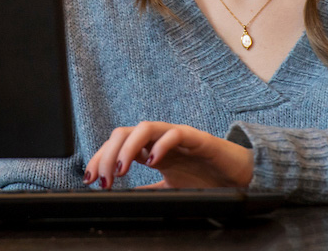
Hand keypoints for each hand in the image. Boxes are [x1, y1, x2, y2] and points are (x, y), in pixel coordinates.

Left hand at [83, 121, 252, 189]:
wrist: (238, 177)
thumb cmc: (205, 179)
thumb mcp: (168, 189)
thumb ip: (148, 191)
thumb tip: (124, 199)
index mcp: (150, 150)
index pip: (117, 146)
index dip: (99, 159)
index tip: (90, 179)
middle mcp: (159, 140)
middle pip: (124, 133)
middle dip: (107, 154)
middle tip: (103, 179)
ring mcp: (177, 136)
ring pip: (144, 128)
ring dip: (127, 148)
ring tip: (120, 170)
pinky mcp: (197, 138)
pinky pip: (175, 133)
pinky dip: (161, 144)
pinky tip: (152, 161)